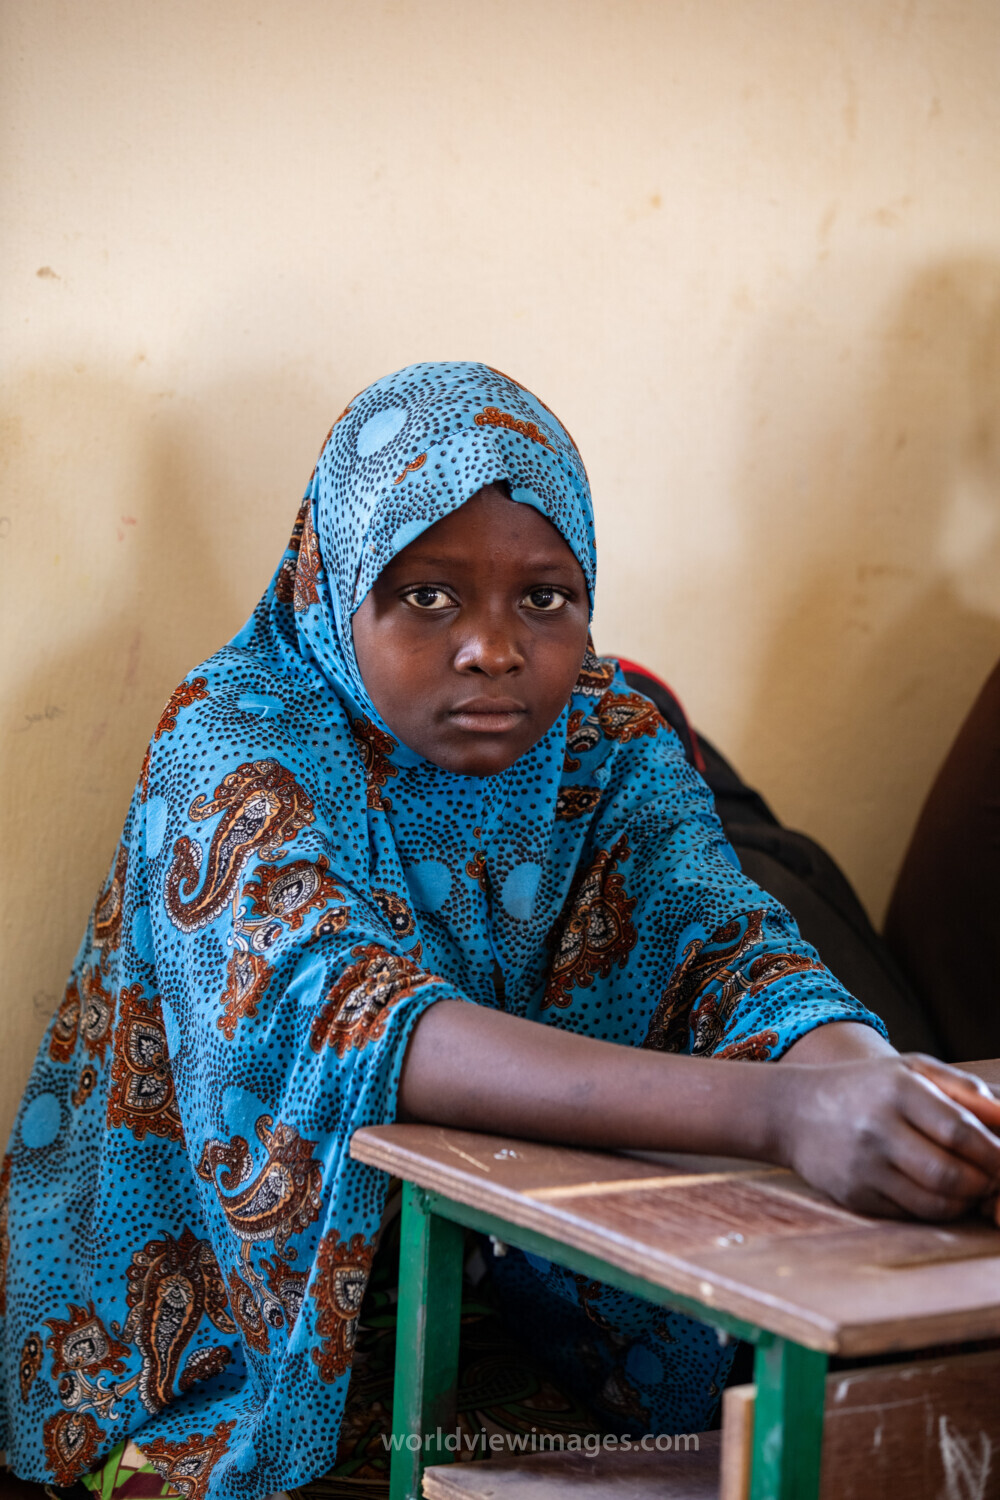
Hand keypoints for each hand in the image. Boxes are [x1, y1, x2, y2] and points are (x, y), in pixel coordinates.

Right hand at [783, 1053, 999, 1219]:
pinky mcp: (854, 1196)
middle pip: (952, 1174)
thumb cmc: (867, 1088)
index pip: (961, 1132)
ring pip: (936, 1202)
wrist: (794, 1110)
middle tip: (992, 1179)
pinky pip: (912, 1214)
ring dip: (965, 1201)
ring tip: (969, 1186)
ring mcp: (863, 1166)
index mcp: (896, 1090)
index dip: (994, 1154)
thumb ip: (964, 1088)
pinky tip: (939, 1193)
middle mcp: (877, 1128)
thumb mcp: (911, 1070)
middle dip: (985, 1183)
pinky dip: (937, 1209)